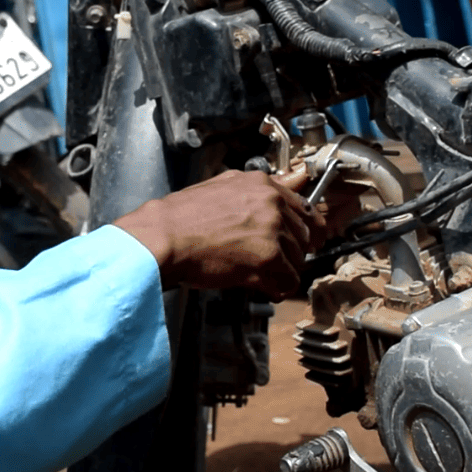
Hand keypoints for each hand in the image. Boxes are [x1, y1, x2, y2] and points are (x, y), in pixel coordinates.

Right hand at [113, 170, 326, 299]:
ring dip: (282, 272)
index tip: (303, 242)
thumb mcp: (223, 187)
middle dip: (291, 253)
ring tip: (261, 276)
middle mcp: (272, 204)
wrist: (164, 237)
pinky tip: (263, 287)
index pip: (306, 209)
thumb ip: (256, 190)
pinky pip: (289, 281)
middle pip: (304, 236)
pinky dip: (277, 289)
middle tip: (272, 263)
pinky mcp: (267, 259)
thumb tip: (289, 182)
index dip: (304, 230)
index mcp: (263, 185)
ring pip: (299, 261)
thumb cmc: (182, 216)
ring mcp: (272, 231)